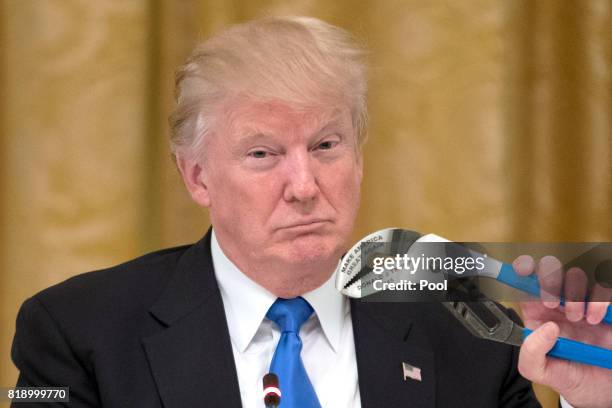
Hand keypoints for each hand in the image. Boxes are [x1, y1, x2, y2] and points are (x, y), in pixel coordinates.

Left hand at [513, 255, 611, 407]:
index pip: (524, 282)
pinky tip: (595, 320)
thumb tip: (546, 328)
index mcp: (537, 313)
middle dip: (549, 279)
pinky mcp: (604, 308)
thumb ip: (531, 354)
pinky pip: (602, 289)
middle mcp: (558, 304)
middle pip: (550, 270)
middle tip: (552, 302)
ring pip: (575, 274)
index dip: (522, 269)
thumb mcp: (541, 371)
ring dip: (574, 293)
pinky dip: (598, 301)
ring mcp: (583, 303)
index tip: (524, 270)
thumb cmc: (570, 377)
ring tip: (577, 319)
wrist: (602, 392)